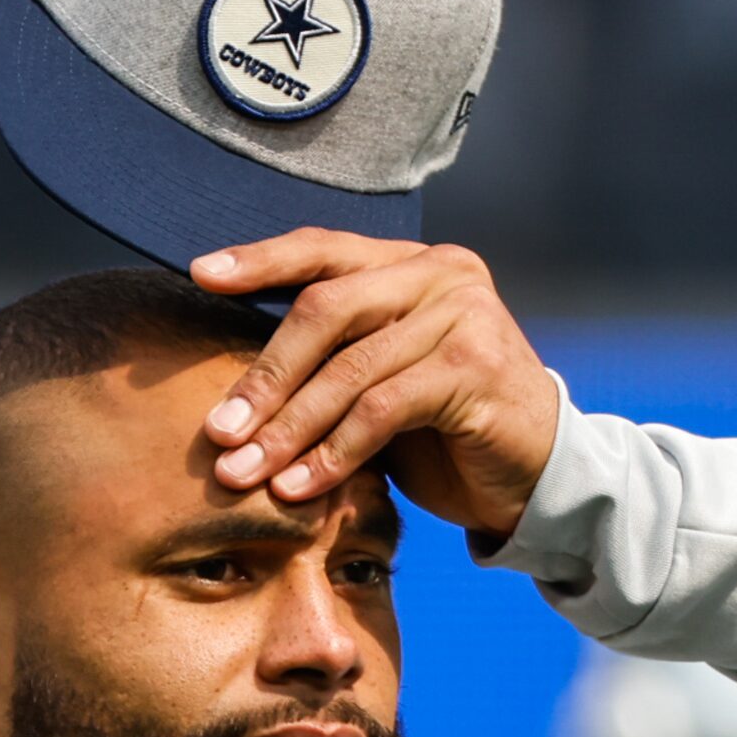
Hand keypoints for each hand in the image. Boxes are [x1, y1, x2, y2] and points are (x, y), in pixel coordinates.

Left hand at [190, 231, 559, 538]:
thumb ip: (329, 363)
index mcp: (412, 263)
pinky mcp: (476, 369)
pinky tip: (299, 487)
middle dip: (264, 377)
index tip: (200, 275)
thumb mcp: (380, 383)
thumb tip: (231, 393)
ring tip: (245, 472)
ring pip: (349, 369)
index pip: (324, 249)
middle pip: (326, 310)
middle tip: (217, 432)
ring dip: (289, 428)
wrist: (537, 475)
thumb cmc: (445, 432)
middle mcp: (442, 273)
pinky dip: (333, 453)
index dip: (260, 261)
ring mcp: (465, 315)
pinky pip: (382, 410)